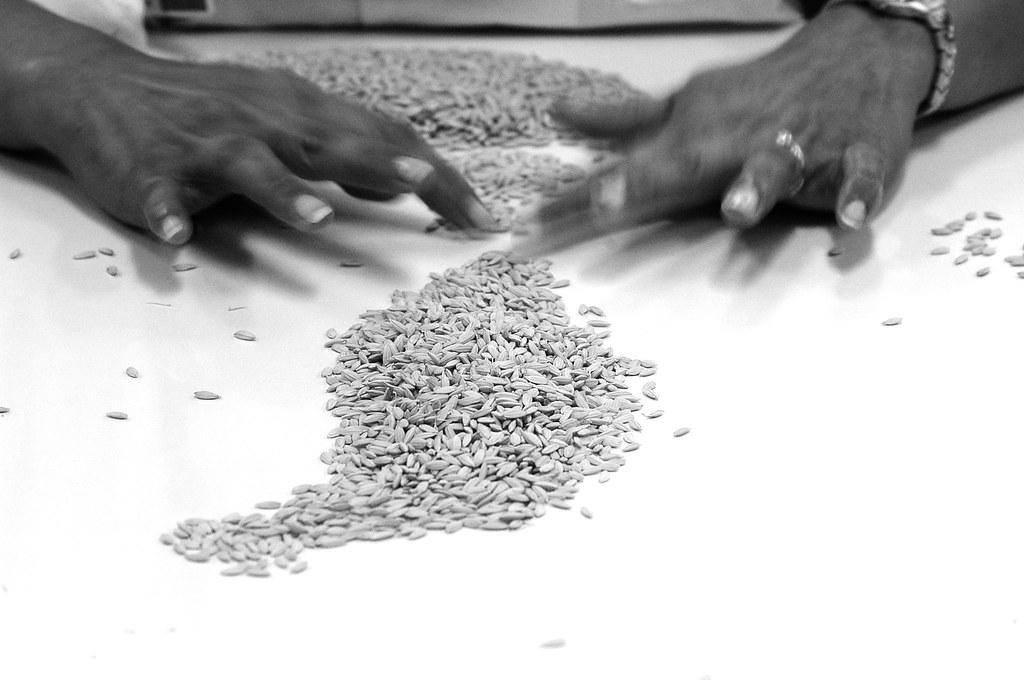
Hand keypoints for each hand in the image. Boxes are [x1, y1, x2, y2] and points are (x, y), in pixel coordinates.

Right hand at [22, 44, 496, 243]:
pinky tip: (178, 235)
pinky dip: (169, 211)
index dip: (437, 176)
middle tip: (427, 187)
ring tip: (317, 219)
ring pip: (250, 163)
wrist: (104, 88)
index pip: (385, 138)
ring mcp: (206, 143)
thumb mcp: (290, 121)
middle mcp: (264, 120)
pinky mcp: (150, 169)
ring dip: (282, 191)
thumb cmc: (213, 111)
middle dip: (381, 165)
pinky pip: (159, 193)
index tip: (483, 215)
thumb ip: (349, 149)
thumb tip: (409, 178)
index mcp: (302, 111)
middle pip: (332, 142)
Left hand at [539, 4, 936, 236]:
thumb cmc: (758, 93)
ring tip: (738, 210)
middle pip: (689, 161)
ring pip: (774, 162)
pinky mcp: (855, 157)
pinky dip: (857, 194)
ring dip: (754, 185)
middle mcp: (737, 138)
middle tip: (607, 201)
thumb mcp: (687, 104)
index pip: (631, 166)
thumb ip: (624, 121)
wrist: (854, 55)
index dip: (584, 190)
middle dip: (648, 179)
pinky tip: (849, 219)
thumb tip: (558, 115)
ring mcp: (799, 145)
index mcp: (696, 131)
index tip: (538, 216)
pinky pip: (859, 176)